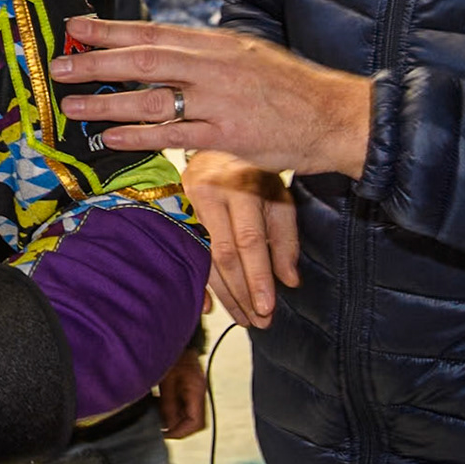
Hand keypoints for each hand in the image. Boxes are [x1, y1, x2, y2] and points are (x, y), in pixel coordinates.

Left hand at [49, 16, 372, 177]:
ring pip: (152, 98)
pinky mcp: (228, 136)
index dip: (110, 30)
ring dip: (106, 102)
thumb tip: (160, 50)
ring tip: (71, 105)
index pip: (153, 31)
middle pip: (144, 60)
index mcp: (215, 43)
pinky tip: (111, 138)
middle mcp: (214, 66)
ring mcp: (220, 101)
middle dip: (96, 62)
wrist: (334, 115)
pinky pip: (173, 135)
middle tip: (59, 65)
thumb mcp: (245, 54)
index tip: (75, 27)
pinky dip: (138, 135)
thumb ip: (203, 54)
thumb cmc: (287, 86)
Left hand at [156, 348, 206, 438]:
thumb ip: (167, 403)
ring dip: (173, 418)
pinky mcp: (187, 386)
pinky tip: (157, 406)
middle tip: (158, 427)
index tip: (164, 433)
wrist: (173, 334)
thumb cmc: (171, 354)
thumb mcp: (166, 380)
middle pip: (193, 421)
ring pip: (187, 414)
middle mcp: (199, 392)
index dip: (180, 432)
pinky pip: (182, 404)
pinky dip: (171, 409)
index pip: (196, 423)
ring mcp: (194, 390)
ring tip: (155, 417)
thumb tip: (167, 425)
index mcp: (197, 391)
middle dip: (176, 427)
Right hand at [186, 151, 297, 329]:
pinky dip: (199, 281)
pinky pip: (189, 253)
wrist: (214, 140)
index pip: (249, 241)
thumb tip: (289, 281)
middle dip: (241, 293)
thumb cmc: (253, 171)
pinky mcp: (175, 212)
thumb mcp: (278, 196)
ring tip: (244, 319)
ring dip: (225, 294)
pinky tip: (209, 306)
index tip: (266, 308)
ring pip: (205, 257)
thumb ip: (285, 238)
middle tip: (257, 322)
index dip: (257, 277)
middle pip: (224, 254)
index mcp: (241, 188)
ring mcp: (188, 204)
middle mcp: (210, 196)